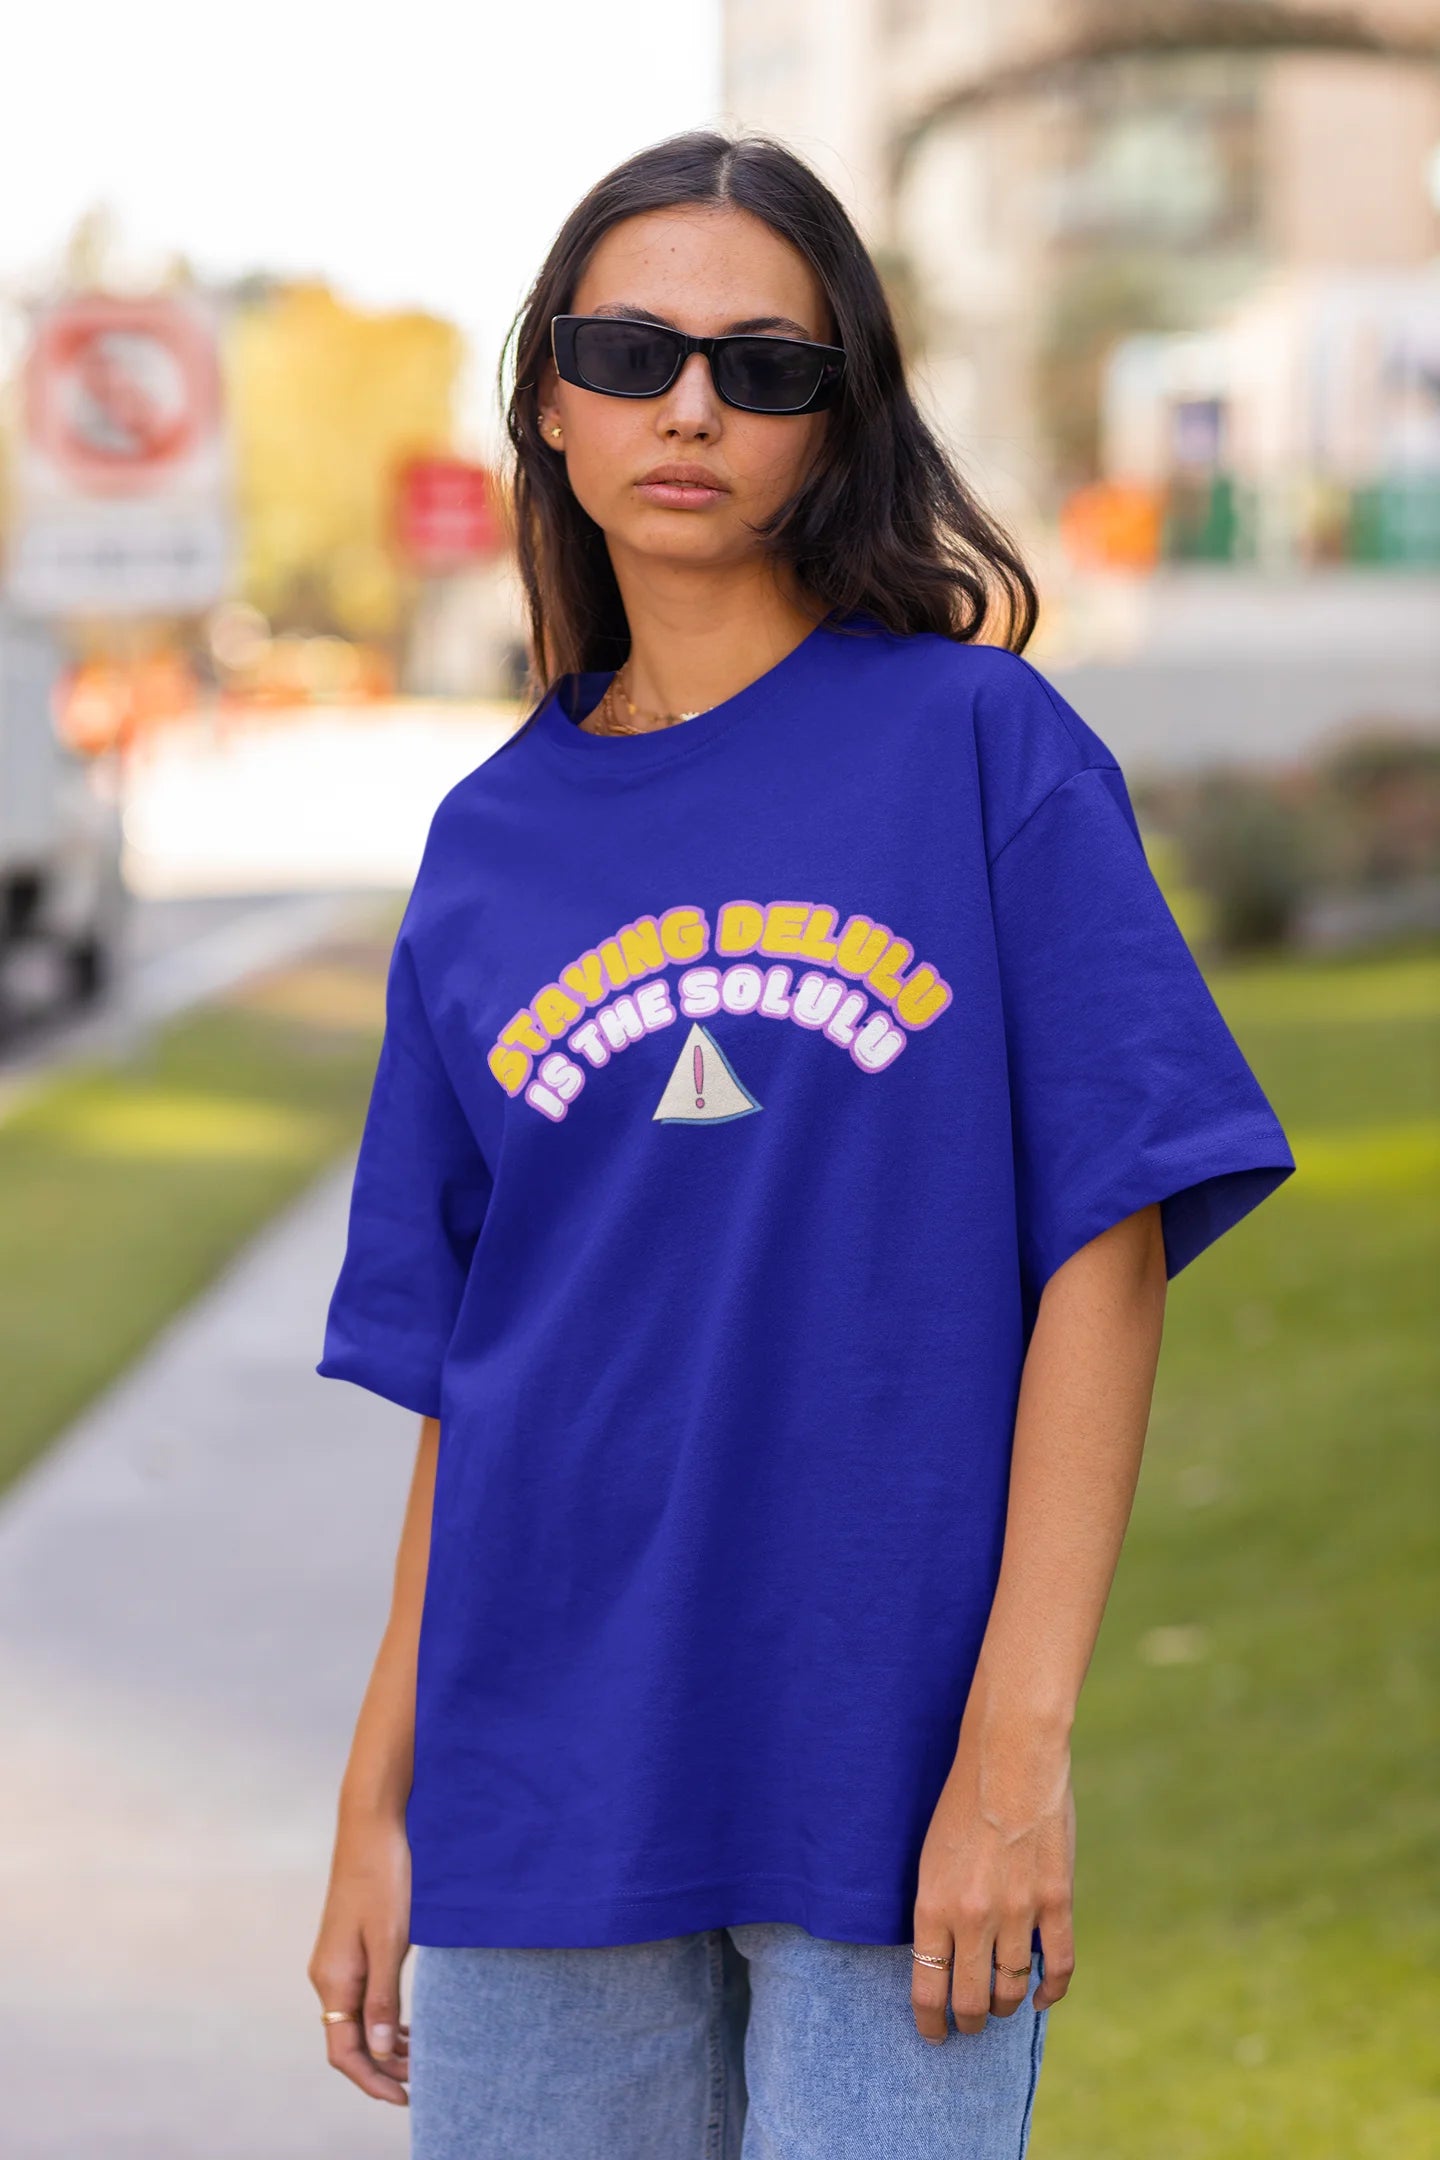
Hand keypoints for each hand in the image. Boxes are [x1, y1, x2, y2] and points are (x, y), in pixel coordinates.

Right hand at [307, 1805, 412, 2104]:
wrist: (370, 1827)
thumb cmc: (383, 1878)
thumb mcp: (390, 1941)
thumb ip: (384, 1998)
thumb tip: (381, 2052)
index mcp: (334, 1980)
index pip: (344, 2052)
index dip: (372, 2080)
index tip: (404, 2098)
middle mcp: (327, 1976)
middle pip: (348, 2041)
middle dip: (382, 2067)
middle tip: (420, 2083)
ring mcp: (335, 1961)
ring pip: (355, 2019)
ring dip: (384, 2043)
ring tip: (419, 2059)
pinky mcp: (347, 1946)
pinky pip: (360, 1997)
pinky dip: (382, 2017)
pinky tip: (405, 2023)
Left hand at [910, 1708, 1075, 2042]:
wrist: (1009, 1758)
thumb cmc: (961, 1801)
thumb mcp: (930, 1857)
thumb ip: (937, 1909)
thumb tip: (942, 1957)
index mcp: (933, 1905)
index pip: (927, 1988)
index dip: (929, 2021)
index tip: (933, 2033)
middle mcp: (973, 1918)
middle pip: (971, 2000)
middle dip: (967, 2021)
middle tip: (967, 2023)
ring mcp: (1018, 1912)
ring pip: (1011, 1988)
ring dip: (1004, 2005)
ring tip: (999, 2006)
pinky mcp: (1056, 1900)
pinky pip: (1058, 1965)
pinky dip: (1050, 1990)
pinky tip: (1039, 1997)